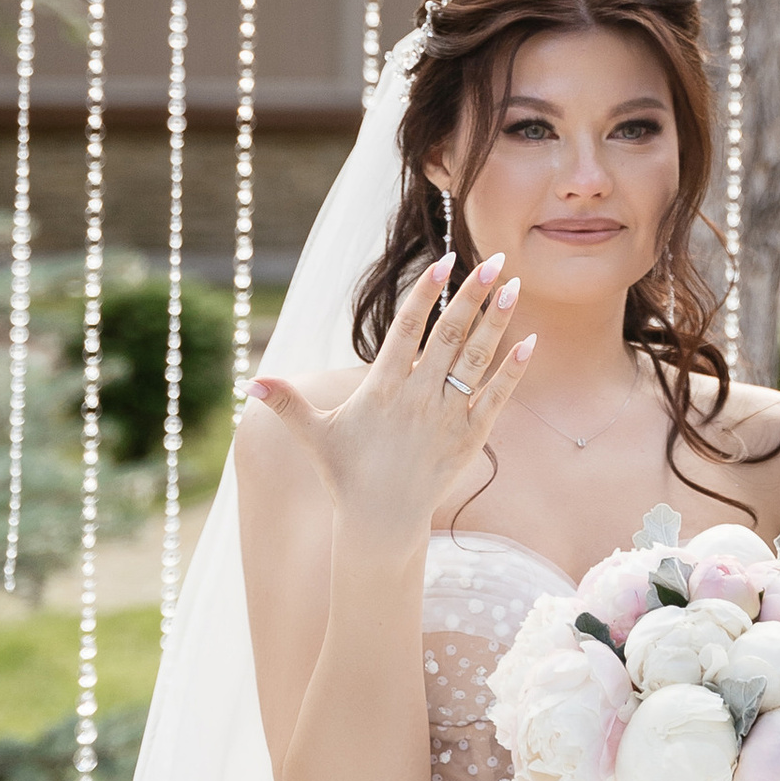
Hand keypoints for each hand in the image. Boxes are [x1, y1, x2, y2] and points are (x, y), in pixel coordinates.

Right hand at [246, 252, 533, 528]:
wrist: (380, 521)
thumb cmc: (346, 473)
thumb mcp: (314, 434)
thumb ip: (288, 403)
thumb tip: (250, 383)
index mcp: (384, 387)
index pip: (408, 328)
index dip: (427, 293)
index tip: (445, 261)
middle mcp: (419, 395)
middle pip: (450, 335)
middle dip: (473, 295)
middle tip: (494, 259)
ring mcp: (448, 415)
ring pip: (477, 358)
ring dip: (497, 321)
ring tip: (512, 286)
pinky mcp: (470, 436)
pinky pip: (496, 397)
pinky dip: (513, 370)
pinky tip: (529, 342)